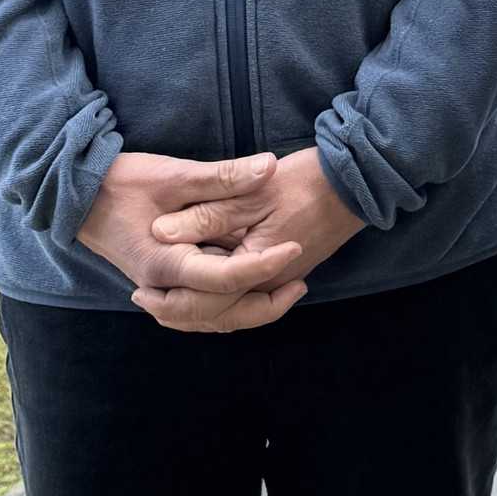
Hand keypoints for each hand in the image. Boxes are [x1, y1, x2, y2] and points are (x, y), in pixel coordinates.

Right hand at [77, 149, 306, 333]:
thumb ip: (223, 175)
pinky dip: (227, 306)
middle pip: (219, 312)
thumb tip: (270, 167)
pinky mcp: (163, 284)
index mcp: (164, 263)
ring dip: (248, 310)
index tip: (295, 246)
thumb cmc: (121, 182)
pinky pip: (198, 308)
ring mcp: (159, 289)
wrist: (77, 195)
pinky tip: (254, 289)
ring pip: (209, 318)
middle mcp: (161, 286)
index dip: (263, 265)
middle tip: (301, 282)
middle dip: (263, 303)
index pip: (223, 278)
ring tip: (287, 289)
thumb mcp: (174, 173)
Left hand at [141, 146, 362, 332]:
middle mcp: (270, 282)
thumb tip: (160, 231)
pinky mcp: (287, 272)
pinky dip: (221, 301)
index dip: (170, 299)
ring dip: (199, 311)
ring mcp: (281, 280)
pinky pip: (247, 299)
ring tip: (163, 301)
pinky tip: (203, 286)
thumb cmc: (306, 181)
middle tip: (144, 301)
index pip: (207, 297)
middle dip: (180, 313)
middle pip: (219, 315)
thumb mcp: (252, 192)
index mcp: (257, 265)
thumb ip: (207, 214)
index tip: (141, 292)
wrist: (355, 180)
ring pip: (234, 311)